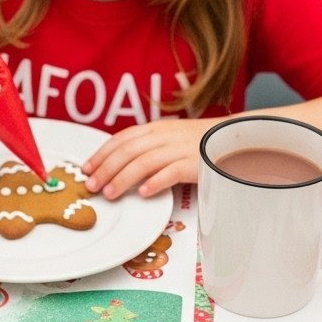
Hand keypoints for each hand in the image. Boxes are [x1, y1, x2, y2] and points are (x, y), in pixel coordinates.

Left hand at [82, 119, 223, 199]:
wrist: (234, 138)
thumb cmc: (198, 142)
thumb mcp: (170, 137)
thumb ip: (147, 146)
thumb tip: (118, 162)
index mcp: (156, 128)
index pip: (122, 139)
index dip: (102, 153)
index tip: (87, 168)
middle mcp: (165, 136)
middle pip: (128, 151)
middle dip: (106, 168)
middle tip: (92, 185)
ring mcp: (180, 149)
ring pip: (145, 161)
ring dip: (123, 178)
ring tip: (110, 193)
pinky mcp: (195, 163)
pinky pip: (171, 172)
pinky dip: (155, 182)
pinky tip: (143, 193)